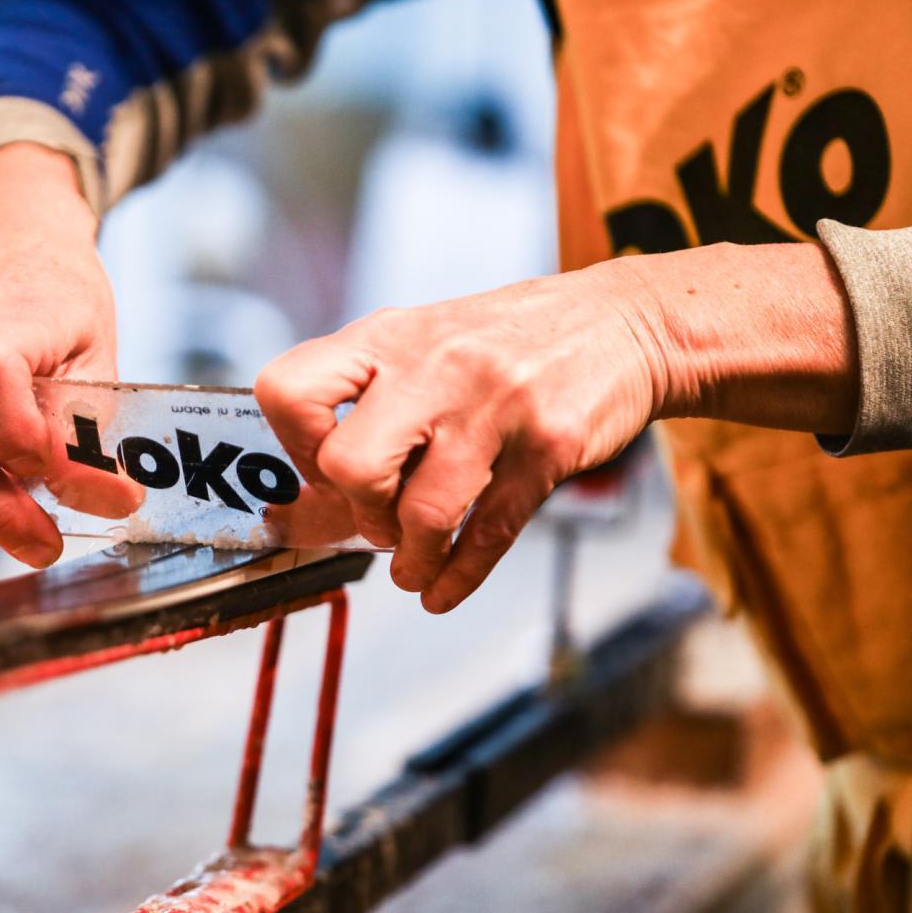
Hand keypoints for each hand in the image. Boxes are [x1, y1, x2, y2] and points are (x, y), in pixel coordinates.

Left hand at [254, 242, 855, 612]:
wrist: (622, 323)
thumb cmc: (502, 344)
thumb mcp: (421, 348)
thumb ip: (361, 411)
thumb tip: (296, 512)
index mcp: (386, 338)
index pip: (289, 392)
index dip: (294, 449)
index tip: (319, 471)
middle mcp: (433, 368)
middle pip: (349, 465)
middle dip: (357, 512)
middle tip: (376, 520)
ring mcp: (493, 410)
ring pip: (423, 515)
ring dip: (412, 560)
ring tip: (414, 564)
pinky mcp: (547, 452)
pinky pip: (488, 537)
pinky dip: (456, 578)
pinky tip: (443, 589)